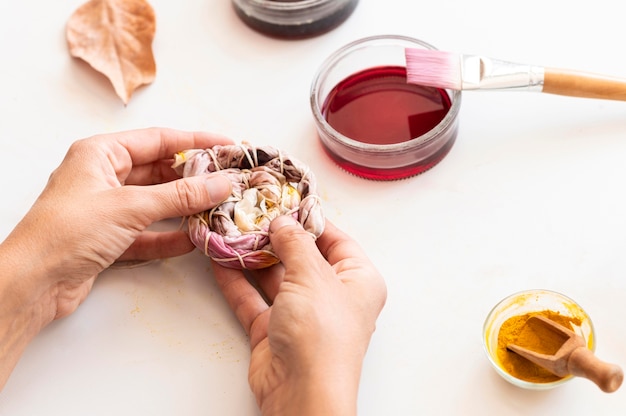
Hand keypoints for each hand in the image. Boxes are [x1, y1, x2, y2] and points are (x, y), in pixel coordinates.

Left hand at [0, 128, 232, 388]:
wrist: (33, 283)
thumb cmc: (69, 231)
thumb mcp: (130, 207)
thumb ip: (179, 196)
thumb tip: (220, 183)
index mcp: (101, 154)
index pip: (158, 140)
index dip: (195, 141)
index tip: (226, 146)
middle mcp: (104, 177)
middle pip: (159, 172)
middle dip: (193, 178)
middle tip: (228, 181)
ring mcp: (107, 210)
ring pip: (156, 203)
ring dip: (184, 209)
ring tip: (217, 209)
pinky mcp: (110, 239)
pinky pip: (148, 233)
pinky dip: (169, 237)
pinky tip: (193, 240)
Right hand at [213, 215, 386, 415]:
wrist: (302, 393)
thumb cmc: (322, 333)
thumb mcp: (313, 275)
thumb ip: (295, 243)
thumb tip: (284, 221)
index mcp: (359, 281)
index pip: (336, 240)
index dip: (311, 220)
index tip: (286, 201)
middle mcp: (332, 297)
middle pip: (303, 257)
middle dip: (276, 237)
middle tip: (252, 213)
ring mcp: (302, 315)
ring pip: (275, 278)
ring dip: (253, 257)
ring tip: (231, 230)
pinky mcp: (275, 331)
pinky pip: (254, 299)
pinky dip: (237, 282)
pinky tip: (221, 261)